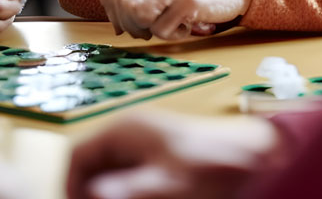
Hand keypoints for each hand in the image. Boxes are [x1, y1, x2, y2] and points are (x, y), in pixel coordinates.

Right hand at [67, 112, 281, 198]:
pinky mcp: (155, 154)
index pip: (77, 156)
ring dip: (109, 192)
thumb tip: (93, 195)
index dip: (71, 186)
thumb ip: (128, 191)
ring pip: (108, 172)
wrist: (249, 159)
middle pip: (91, 165)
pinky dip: (126, 191)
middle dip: (91, 191)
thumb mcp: (166, 186)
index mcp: (123, 129)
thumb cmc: (210, 168)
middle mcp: (128, 131)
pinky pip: (127, 175)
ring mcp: (142, 142)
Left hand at [93, 0, 252, 40]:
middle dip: (131, 24)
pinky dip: (171, 35)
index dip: (112, 9)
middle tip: (151, 26)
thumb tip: (115, 26)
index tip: (129, 18)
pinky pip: (161, 29)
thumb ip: (128, 4)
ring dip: (148, 29)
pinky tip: (185, 26)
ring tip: (166, 25)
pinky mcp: (186, 0)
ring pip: (135, 13)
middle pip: (119, 4)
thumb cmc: (186, 0)